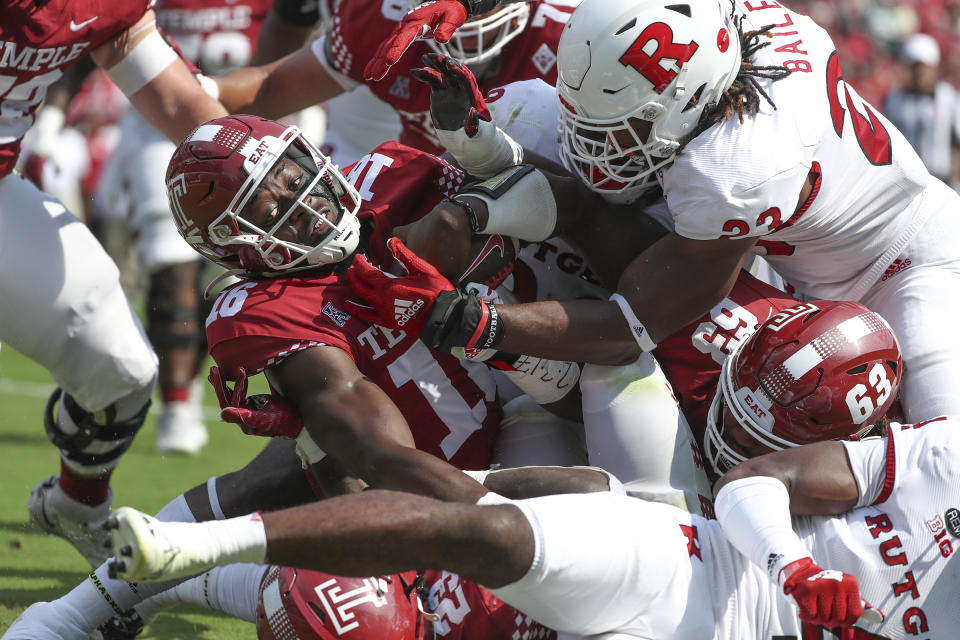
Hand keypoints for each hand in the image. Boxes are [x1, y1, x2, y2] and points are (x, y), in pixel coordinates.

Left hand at [208, 366, 303, 437]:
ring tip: (215, 369)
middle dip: (220, 384)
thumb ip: (247, 417)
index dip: (234, 387)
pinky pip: (238, 393)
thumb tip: (222, 414)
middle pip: (226, 399)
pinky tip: (229, 374)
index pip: (233, 403)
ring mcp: (246, 410)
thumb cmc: (285, 421)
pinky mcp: (251, 404)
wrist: (298, 421)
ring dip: (223, 382)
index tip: (241, 370)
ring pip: (230, 395)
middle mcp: (242, 417)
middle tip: (213, 369)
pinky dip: (233, 383)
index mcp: (244, 422)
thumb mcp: (267, 418)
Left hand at [346, 238, 503, 351]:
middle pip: (360, 285)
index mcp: (389, 285)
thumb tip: (392, 240)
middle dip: (354, 274)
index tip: (359, 257)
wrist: (443, 315)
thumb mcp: (422, 269)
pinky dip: (358, 311)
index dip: (360, 263)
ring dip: (355, 288)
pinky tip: (349, 306)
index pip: (366, 272)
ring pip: (362, 300)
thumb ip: (405, 255)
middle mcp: (382, 299)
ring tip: (352, 280)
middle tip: (353, 267)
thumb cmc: (436, 291)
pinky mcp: (389, 322)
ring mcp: (384, 312)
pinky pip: (369, 317)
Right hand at [364, 0, 467, 80]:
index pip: (404, 38)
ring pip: (386, 46)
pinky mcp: (403, 33)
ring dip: (376, 61)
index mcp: (416, 22)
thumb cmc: (451, 10)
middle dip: (380, 61)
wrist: (448, 2)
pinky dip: (380, 56)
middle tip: (373, 76)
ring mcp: (402, 29)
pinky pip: (389, 45)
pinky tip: (374, 67)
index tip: (388, 62)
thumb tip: (441, 38)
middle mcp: (406, 25)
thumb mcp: (453, 17)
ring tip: (368, 76)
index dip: (396, 50)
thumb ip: (447, 28)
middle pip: (390, 44)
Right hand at [411, 53, 490, 134]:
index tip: (450, 65)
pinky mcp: (439, 93)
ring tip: (425, 57)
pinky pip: (432, 81)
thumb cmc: (474, 138)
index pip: (467, 80)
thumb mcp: (476, 135)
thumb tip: (472, 114)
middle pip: (454, 72)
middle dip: (445, 64)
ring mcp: (450, 90)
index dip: (459, 72)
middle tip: (435, 56)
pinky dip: (424, 75)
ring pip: (443, 73)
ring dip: (435, 64)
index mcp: (472, 96)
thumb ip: (474, 126)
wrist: (462, 140)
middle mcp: (462, 90)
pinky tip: (414, 71)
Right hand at [780, 558, 881, 627]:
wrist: (802, 571)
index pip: (855, 614)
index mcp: (850, 583)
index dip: (848, 621)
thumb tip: (881, 617)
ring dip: (818, 619)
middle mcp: (837, 582)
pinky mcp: (807, 589)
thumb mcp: (846, 593)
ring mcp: (822, 585)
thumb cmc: (828, 587)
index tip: (841, 619)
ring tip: (815, 609)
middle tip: (825, 613)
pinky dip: (808, 616)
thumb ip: (862, 606)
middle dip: (831, 621)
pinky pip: (811, 615)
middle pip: (839, 618)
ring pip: (825, 618)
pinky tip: (806, 609)